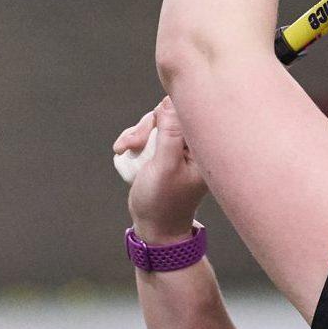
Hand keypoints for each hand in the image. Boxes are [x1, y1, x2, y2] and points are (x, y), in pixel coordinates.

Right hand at [116, 98, 206, 240]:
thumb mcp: (165, 166)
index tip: (151, 128)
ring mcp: (179, 149)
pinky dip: (134, 139)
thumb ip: (170, 133)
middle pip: (170, 114)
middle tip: (134, 144)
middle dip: (147, 126)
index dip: (166, 112)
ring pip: (156, 123)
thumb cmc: (163, 202)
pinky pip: (149, 134)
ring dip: (137, 133)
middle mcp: (193, 146)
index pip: (189, 113)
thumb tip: (170, 100)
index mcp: (203, 149)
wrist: (155, 227)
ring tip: (125, 149)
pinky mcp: (165, 152)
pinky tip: (124, 151)